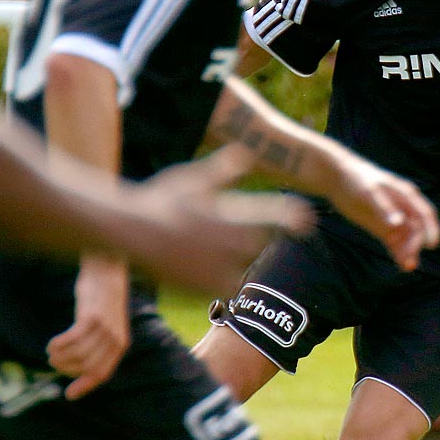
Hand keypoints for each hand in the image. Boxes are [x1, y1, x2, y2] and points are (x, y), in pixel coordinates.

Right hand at [48, 255, 130, 399]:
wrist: (107, 274)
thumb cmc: (101, 303)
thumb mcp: (105, 326)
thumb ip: (97, 345)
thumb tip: (79, 368)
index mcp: (120, 345)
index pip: (102, 373)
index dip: (85, 385)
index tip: (69, 395)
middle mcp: (115, 339)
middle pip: (85, 366)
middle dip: (66, 368)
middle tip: (53, 361)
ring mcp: (105, 329)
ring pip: (77, 354)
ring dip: (60, 356)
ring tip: (51, 351)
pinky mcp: (92, 317)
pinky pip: (72, 339)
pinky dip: (59, 345)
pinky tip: (52, 344)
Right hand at [126, 145, 314, 293]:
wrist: (132, 234)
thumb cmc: (160, 200)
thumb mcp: (192, 179)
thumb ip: (223, 170)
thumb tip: (245, 152)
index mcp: (234, 214)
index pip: (274, 215)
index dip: (292, 217)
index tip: (307, 219)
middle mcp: (234, 241)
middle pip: (258, 243)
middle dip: (252, 238)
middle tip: (234, 234)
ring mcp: (223, 265)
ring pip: (243, 266)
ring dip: (236, 260)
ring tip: (208, 250)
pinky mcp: (209, 286)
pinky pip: (226, 286)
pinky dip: (220, 279)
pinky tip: (201, 269)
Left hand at [332, 156, 439, 270]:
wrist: (337, 178)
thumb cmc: (355, 180)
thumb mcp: (369, 193)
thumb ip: (384, 209)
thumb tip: (399, 223)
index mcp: (405, 195)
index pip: (425, 213)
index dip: (431, 229)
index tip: (431, 245)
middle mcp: (404, 207)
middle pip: (417, 229)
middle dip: (415, 245)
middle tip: (408, 261)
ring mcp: (394, 219)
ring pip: (407, 239)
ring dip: (409, 252)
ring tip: (406, 267)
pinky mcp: (383, 228)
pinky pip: (395, 243)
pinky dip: (399, 253)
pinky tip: (401, 264)